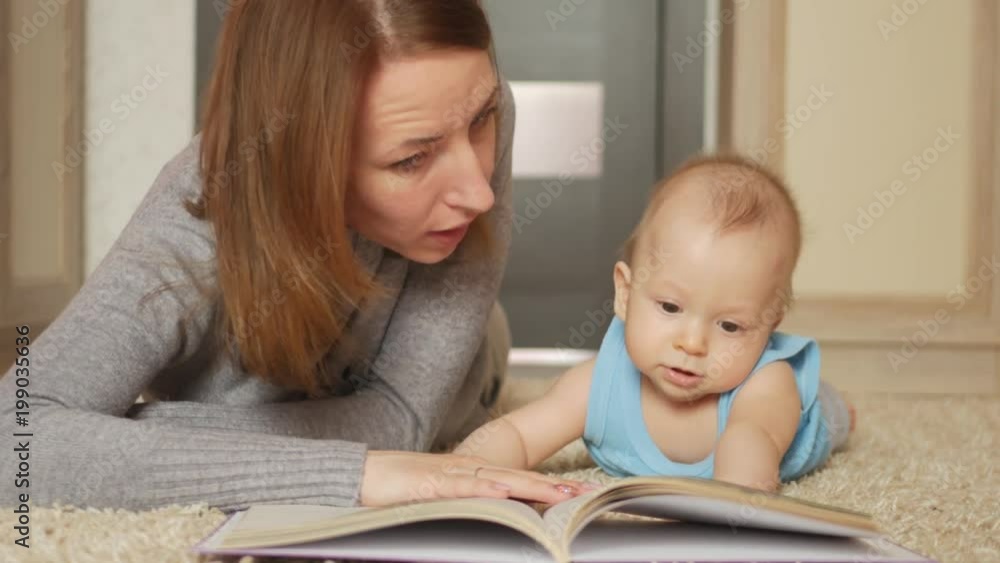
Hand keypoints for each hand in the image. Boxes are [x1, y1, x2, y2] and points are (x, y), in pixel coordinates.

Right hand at [360, 450, 597, 506]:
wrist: (359, 474)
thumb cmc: (395, 488)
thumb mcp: (437, 498)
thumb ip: (463, 504)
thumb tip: (489, 518)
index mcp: (468, 474)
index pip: (515, 480)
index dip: (546, 486)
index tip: (575, 494)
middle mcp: (465, 470)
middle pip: (517, 478)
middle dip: (552, 487)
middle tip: (584, 495)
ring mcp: (449, 475)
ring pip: (499, 480)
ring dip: (532, 487)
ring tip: (561, 494)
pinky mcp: (430, 484)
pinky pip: (463, 486)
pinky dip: (486, 489)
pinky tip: (507, 492)